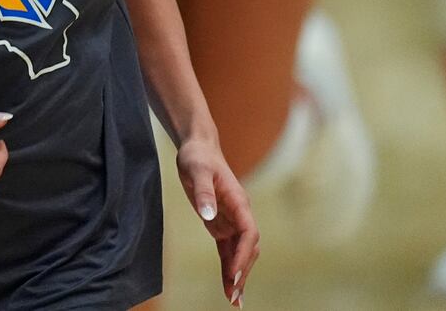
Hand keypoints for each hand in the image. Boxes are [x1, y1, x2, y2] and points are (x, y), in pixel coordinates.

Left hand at [177, 136, 259, 307]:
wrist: (197, 149)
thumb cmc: (197, 157)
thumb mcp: (196, 170)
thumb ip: (203, 192)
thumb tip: (208, 214)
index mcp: (239, 202)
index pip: (248, 234)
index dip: (242, 255)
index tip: (232, 274)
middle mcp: (240, 214)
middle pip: (248, 249)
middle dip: (242, 272)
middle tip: (233, 296)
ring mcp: (232, 221)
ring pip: (240, 254)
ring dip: (237, 275)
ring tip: (234, 300)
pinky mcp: (221, 225)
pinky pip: (227, 251)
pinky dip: (228, 268)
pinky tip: (228, 286)